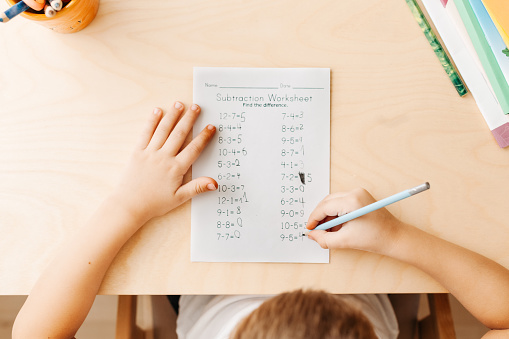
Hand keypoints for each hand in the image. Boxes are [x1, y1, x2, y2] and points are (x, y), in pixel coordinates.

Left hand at [111, 102, 216, 223]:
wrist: (129, 205)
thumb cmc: (154, 203)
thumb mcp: (179, 198)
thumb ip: (197, 188)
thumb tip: (215, 183)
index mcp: (176, 169)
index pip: (194, 149)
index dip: (204, 137)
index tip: (211, 127)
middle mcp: (164, 157)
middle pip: (179, 134)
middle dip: (189, 119)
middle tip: (196, 107)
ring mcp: (150, 153)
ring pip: (163, 130)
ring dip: (172, 116)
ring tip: (179, 104)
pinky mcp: (137, 152)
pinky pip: (146, 133)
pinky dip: (152, 121)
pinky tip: (157, 111)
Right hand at [306, 188, 403, 254]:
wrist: (395, 237)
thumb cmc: (375, 238)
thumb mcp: (345, 241)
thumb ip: (325, 239)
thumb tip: (312, 235)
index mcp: (352, 201)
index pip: (325, 207)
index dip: (314, 219)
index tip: (309, 229)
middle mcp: (355, 193)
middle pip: (327, 202)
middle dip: (320, 217)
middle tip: (315, 231)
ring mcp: (359, 193)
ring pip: (333, 202)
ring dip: (327, 216)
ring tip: (326, 231)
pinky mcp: (361, 197)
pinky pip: (341, 203)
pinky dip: (336, 214)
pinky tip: (336, 227)